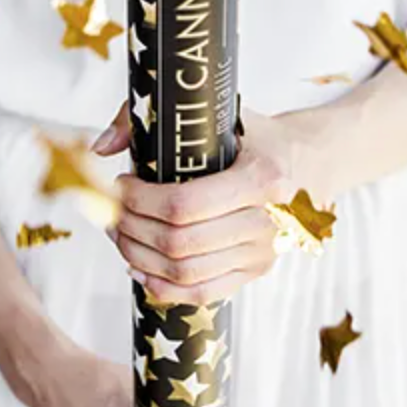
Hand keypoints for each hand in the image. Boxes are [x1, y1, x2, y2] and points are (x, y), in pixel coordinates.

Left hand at [93, 102, 292, 304]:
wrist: (304, 161)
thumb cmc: (250, 135)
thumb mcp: (211, 113)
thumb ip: (152, 119)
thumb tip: (102, 147)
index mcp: (260, 177)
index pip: (184, 204)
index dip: (140, 200)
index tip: (121, 184)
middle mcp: (267, 220)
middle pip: (179, 242)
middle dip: (133, 228)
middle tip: (113, 210)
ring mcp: (264, 252)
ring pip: (185, 272)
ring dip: (140, 256)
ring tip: (121, 234)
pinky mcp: (257, 271)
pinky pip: (202, 293)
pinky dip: (163, 287)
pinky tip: (140, 268)